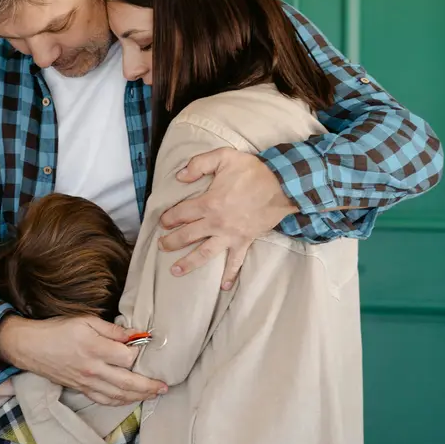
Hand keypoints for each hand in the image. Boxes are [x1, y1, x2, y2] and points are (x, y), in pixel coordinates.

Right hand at [0, 314, 166, 406]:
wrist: (30, 346)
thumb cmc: (57, 330)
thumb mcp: (85, 321)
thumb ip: (112, 330)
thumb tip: (135, 335)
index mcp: (94, 349)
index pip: (127, 357)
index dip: (141, 354)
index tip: (151, 348)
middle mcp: (92, 369)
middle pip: (127, 383)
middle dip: (149, 386)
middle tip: (164, 387)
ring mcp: (86, 383)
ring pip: (117, 396)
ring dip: (138, 397)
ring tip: (153, 394)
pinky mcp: (81, 389)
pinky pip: (104, 400)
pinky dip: (119, 401)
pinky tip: (130, 399)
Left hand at [159, 148, 296, 287]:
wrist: (283, 185)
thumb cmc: (254, 171)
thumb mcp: (224, 157)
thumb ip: (199, 164)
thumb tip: (179, 176)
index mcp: (209, 203)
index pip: (181, 213)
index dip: (169, 218)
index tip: (162, 222)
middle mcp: (216, 223)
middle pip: (188, 235)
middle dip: (172, 242)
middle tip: (161, 246)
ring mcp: (230, 235)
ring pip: (205, 253)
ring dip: (189, 263)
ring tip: (175, 271)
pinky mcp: (244, 241)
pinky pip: (236, 261)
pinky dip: (230, 274)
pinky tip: (223, 287)